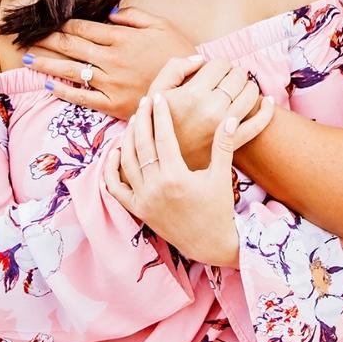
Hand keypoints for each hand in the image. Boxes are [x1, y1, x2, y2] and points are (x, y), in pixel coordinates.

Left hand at [25, 7, 197, 121]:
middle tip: (25, 36)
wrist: (193, 89)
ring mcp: (110, 83)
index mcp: (122, 38)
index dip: (61, 23)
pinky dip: (64, 91)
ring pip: (70, 71)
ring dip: (45, 63)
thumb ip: (133, 16)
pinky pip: (82, 97)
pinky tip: (48, 85)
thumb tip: (109, 12)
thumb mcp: (161, 25)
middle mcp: (111, 59)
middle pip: (70, 47)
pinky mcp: (112, 104)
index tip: (45, 20)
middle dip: (46, 40)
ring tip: (26, 59)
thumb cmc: (179, 54)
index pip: (83, 28)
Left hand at [104, 59, 275, 266]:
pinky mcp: (138, 210)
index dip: (160, 115)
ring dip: (128, 139)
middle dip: (143, 121)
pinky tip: (114, 153)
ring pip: (127, 162)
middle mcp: (155, 188)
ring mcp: (144, 200)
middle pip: (142, 145)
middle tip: (145, 102)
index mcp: (176, 177)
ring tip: (134, 121)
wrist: (210, 243)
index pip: (163, 137)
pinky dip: (111, 170)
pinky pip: (116, 188)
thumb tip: (230, 118)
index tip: (159, 98)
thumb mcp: (222, 176)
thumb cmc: (219, 209)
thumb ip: (224, 146)